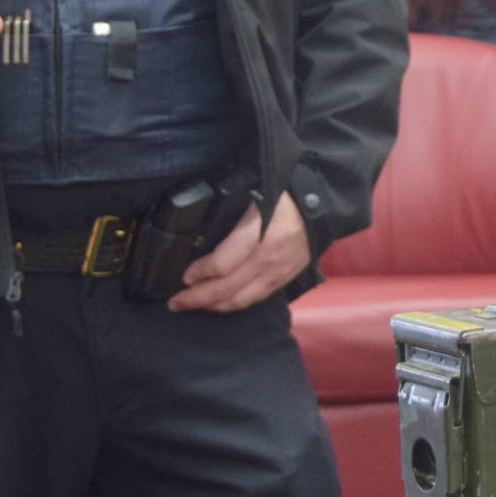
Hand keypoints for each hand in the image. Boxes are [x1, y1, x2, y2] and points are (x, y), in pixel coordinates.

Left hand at [169, 191, 310, 312]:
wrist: (320, 200)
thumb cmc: (282, 190)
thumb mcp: (253, 190)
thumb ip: (226, 206)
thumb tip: (196, 223)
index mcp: (261, 232)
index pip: (223, 264)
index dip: (200, 273)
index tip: (183, 277)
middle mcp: (270, 257)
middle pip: (228, 288)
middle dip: (198, 298)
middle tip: (175, 302)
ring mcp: (279, 271)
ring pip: (241, 299)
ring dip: (213, 306)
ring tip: (191, 306)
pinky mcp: (285, 278)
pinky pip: (256, 298)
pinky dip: (234, 304)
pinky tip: (219, 304)